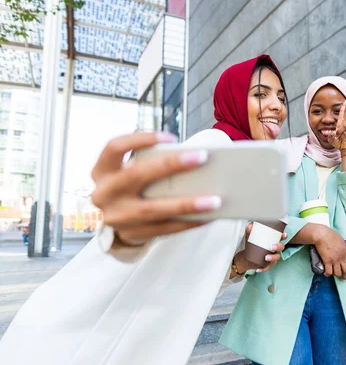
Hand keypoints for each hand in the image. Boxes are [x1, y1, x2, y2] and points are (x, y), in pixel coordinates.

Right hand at [91, 132, 221, 245]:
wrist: (113, 223)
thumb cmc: (131, 187)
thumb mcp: (128, 172)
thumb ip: (148, 163)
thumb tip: (193, 158)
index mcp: (102, 170)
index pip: (114, 147)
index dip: (141, 139)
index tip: (171, 138)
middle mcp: (104, 193)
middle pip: (136, 175)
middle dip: (170, 165)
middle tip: (202, 157)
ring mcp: (116, 217)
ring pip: (154, 209)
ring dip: (187, 204)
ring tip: (216, 200)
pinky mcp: (131, 235)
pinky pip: (165, 229)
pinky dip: (189, 222)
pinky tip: (208, 217)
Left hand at [234, 222, 286, 273]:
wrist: (248, 257)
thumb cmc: (253, 245)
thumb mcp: (250, 238)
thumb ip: (250, 231)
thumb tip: (249, 225)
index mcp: (273, 241)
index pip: (281, 237)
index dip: (284, 236)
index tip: (283, 235)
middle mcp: (275, 249)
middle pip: (281, 247)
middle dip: (278, 247)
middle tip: (271, 247)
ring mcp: (273, 257)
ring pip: (276, 258)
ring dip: (272, 258)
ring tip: (266, 257)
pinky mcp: (268, 264)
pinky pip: (268, 267)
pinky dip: (264, 268)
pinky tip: (258, 269)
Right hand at [313, 225, 345, 279]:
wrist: (322, 235)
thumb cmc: (330, 235)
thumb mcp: (341, 240)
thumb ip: (343, 247)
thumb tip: (342, 250)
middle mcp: (342, 257)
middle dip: (345, 276)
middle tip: (344, 278)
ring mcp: (335, 260)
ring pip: (338, 273)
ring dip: (337, 275)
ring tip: (335, 275)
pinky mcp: (327, 261)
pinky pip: (329, 272)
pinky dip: (328, 274)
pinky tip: (326, 273)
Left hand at [328, 99, 345, 150]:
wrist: (344, 148)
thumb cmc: (338, 143)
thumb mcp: (330, 138)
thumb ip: (329, 134)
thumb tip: (330, 131)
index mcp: (341, 124)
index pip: (342, 113)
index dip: (344, 106)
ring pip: (344, 123)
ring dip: (339, 130)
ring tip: (337, 136)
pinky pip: (345, 128)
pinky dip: (341, 131)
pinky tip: (340, 135)